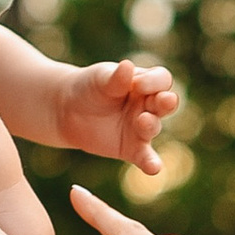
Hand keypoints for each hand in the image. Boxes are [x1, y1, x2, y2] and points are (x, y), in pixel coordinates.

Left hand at [57, 56, 181, 177]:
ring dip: (151, 125)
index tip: (138, 84)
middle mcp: (148, 106)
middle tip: (164, 101)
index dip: (154, 82)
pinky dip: (151, 163)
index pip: (161, 80)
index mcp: (144, 83)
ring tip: (142, 122)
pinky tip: (154, 168)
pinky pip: (145, 157)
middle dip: (166, 102)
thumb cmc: (90, 88)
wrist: (68, 111)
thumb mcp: (100, 79)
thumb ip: (116, 78)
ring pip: (154, 127)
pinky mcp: (132, 149)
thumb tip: (127, 66)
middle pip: (165, 103)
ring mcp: (141, 129)